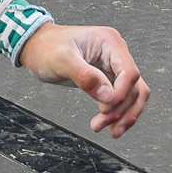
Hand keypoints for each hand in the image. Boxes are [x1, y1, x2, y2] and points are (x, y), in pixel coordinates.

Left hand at [18, 23, 149, 139]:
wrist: (36, 47)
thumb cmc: (46, 47)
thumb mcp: (61, 59)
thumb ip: (85, 76)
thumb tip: (107, 96)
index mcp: (109, 41)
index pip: (128, 71)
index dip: (121, 94)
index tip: (106, 109)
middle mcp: (116, 52)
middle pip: (134, 87)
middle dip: (120, 109)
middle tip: (101, 123)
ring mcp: (113, 65)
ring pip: (133, 95)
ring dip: (124, 115)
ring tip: (109, 131)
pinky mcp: (108, 78)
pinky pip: (123, 98)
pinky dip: (120, 113)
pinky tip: (110, 125)